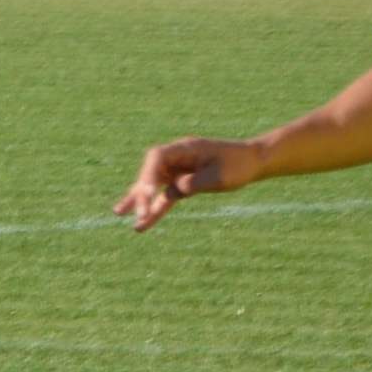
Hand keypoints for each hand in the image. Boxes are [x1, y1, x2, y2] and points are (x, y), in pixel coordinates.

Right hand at [115, 136, 264, 230]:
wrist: (253, 162)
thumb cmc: (238, 165)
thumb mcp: (218, 177)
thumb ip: (193, 184)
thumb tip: (170, 192)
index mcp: (186, 148)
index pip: (157, 157)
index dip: (148, 174)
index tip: (147, 193)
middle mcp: (178, 156)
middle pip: (151, 172)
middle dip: (141, 192)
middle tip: (137, 212)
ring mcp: (178, 169)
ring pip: (153, 185)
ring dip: (138, 200)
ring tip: (118, 213)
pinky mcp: (183, 181)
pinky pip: (164, 195)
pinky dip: (154, 208)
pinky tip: (142, 223)